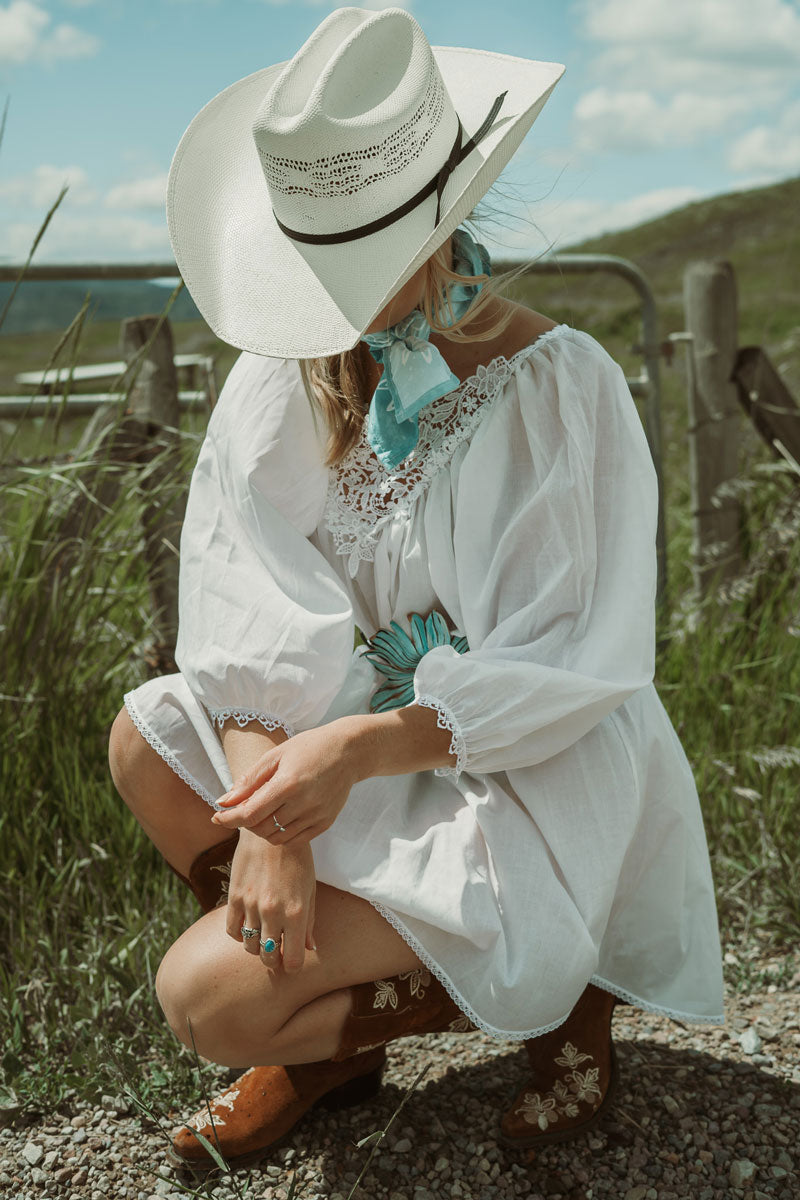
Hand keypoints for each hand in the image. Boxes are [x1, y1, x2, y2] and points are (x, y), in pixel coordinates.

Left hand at [211, 720, 360, 845]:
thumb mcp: (276, 756)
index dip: (228, 819)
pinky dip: (280, 834)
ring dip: (261, 830)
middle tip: (243, 808)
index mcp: (288, 783)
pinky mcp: (325, 823)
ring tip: (262, 812)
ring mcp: (316, 815)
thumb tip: (223, 802)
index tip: (216, 817)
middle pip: (261, 828)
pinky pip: (294, 840)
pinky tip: (278, 819)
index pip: (250, 813)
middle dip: (245, 822)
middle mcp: (303, 803)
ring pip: (276, 838)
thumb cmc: (309, 748)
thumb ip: (249, 781)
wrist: (349, 751)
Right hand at [226, 829, 315, 972]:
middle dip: (273, 959)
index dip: (292, 966)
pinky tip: (248, 926)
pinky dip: (239, 935)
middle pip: (268, 957)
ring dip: (257, 947)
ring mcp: (251, 906)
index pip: (292, 960)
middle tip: (276, 952)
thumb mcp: (310, 889)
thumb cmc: (297, 860)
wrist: (270, 832)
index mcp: (297, 912)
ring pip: (249, 946)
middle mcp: (273, 913)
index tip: (292, 961)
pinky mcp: (235, 897)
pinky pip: (232, 930)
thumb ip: (309, 921)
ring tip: (263, 937)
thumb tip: (309, 948)